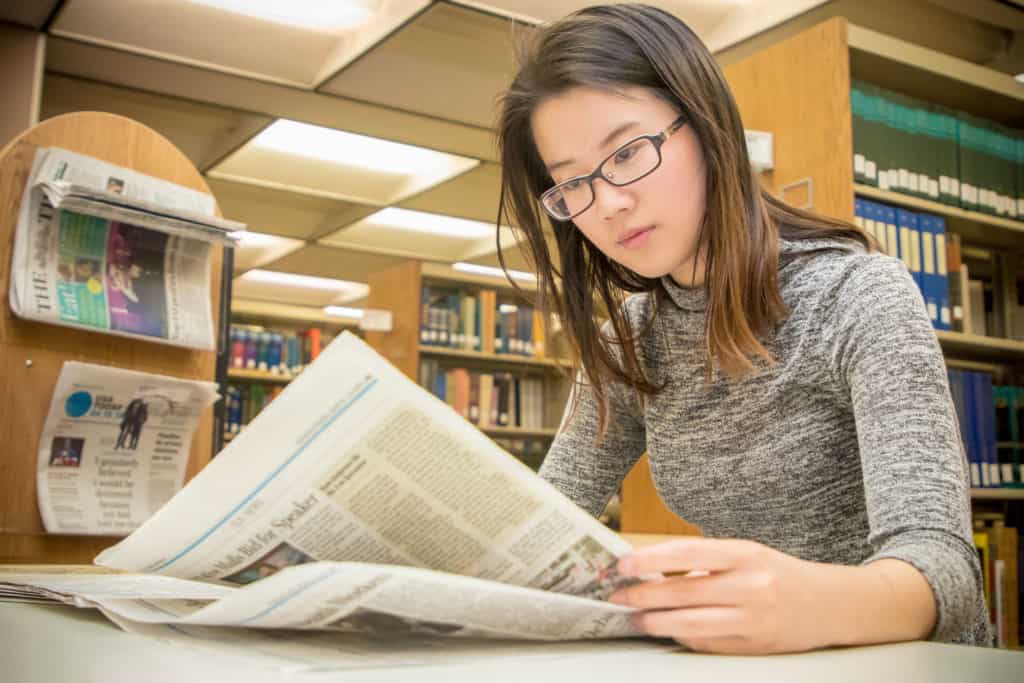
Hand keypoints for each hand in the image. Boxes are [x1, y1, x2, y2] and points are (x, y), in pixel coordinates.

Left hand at [608, 537, 839, 653]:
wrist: (832, 605)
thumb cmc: (779, 574)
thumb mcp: (748, 554)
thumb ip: (707, 562)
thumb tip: (653, 571)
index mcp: (746, 554)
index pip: (688, 552)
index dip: (650, 559)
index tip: (623, 564)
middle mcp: (750, 586)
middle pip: (684, 592)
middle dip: (643, 595)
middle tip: (616, 596)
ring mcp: (753, 619)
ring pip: (691, 623)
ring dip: (655, 622)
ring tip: (634, 619)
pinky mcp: (753, 646)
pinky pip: (707, 643)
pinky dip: (681, 637)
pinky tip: (666, 631)